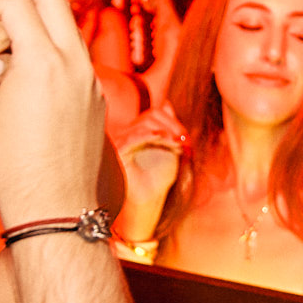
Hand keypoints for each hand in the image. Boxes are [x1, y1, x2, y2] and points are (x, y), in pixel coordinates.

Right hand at [0, 0, 107, 223]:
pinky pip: (74, 54)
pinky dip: (53, 39)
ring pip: (68, 26)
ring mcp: (90, 79)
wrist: (54, 206)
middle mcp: (75, 63)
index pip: (13, 8)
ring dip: (43, 6)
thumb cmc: (8, 162)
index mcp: (43, 60)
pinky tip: (36, 40)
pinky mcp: (95, 96)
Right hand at [115, 102, 188, 226]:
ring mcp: (121, 140)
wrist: (149, 198)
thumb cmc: (159, 177)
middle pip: (151, 114)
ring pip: (145, 122)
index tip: (184, 137)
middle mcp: (128, 132)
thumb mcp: (169, 147)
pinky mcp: (118, 151)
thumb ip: (168, 127)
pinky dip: (151, 135)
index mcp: (139, 130)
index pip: (155, 112)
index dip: (173, 121)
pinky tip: (164, 140)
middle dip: (172, 125)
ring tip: (176, 145)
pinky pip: (133, 136)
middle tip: (183, 142)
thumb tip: (167, 105)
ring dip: (166, 132)